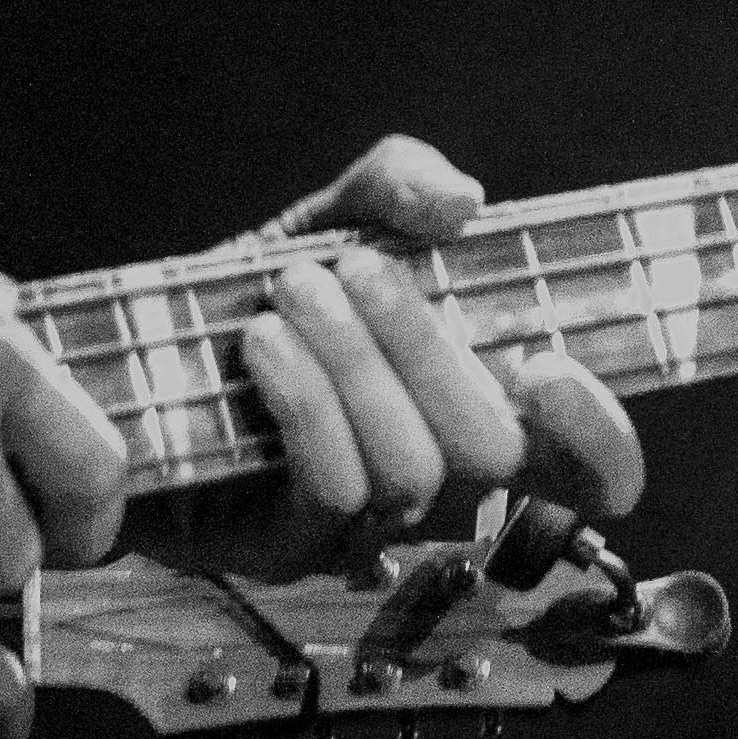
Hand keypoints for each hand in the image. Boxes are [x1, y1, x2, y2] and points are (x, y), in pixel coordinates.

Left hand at [164, 137, 647, 584]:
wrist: (138, 356)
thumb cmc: (261, 296)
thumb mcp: (331, 219)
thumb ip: (398, 187)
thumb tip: (462, 200)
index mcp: (476, 412)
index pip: (590, 472)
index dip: (599, 438)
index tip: (549, 364)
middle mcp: (436, 486)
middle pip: (492, 455)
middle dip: (427, 349)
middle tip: (354, 269)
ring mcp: (363, 530)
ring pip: (410, 474)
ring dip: (354, 365)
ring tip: (292, 289)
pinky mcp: (286, 551)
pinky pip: (329, 491)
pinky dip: (304, 402)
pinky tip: (262, 342)